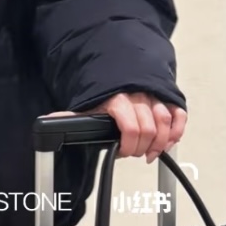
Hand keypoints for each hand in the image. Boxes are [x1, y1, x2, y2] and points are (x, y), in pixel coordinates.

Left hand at [48, 92, 186, 162]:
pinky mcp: (166, 97)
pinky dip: (178, 129)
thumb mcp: (86, 107)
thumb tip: (46, 121)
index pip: (130, 127)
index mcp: (118, 99)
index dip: (129, 145)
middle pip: (149, 128)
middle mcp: (139, 95)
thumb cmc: (104, 95)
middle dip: (143, 147)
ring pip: (166, 120)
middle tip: (136, 154)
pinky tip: (169, 141)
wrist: (118, 71)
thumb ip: (70, 117)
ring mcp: (154, 95)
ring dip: (162, 141)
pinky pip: (179, 113)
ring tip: (152, 151)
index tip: (124, 153)